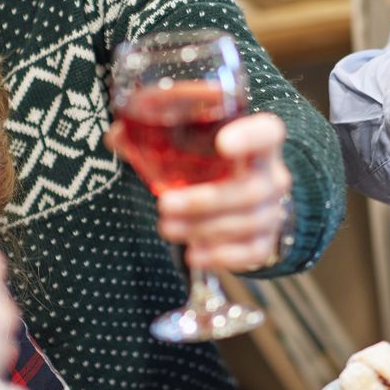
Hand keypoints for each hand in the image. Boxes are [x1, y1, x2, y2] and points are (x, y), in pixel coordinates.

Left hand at [107, 111, 291, 273]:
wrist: (246, 193)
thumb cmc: (215, 163)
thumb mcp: (193, 144)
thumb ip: (158, 137)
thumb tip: (115, 137)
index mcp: (260, 141)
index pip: (267, 133)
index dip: (250, 137)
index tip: (222, 143)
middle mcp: (273, 175)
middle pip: (248, 190)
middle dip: (204, 201)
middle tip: (164, 205)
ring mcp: (273, 210)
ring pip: (246, 223)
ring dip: (202, 228)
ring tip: (167, 228)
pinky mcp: (266, 241)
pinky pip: (251, 253)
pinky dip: (221, 256)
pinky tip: (193, 254)